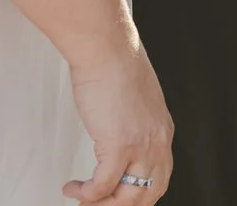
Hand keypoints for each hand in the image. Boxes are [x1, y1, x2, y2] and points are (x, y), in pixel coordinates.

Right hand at [65, 41, 173, 202]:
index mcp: (162, 131)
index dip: (138, 195)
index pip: (159, 178)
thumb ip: (133, 118)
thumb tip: (118, 127)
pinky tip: (74, 188)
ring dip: (100, 204)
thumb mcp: (136, 96)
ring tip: (82, 200)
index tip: (119, 198)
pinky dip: (86, 194)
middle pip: (145, 195)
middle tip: (98, 204)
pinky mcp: (119, 146)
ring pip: (125, 198)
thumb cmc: (115, 61)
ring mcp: (140, 147)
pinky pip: (102, 186)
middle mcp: (156, 142)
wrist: (107, 47)